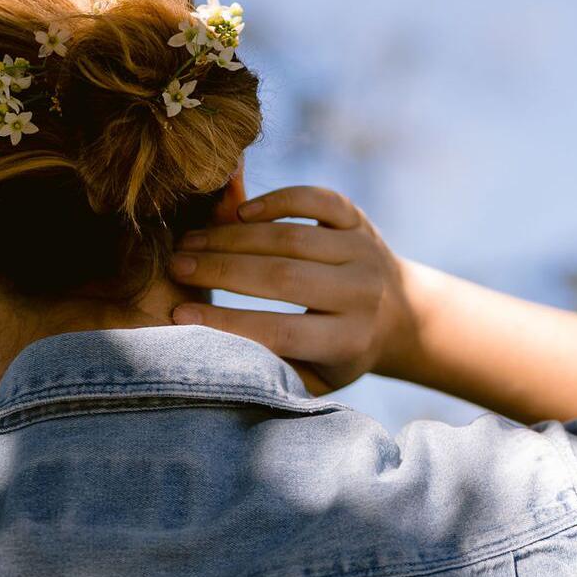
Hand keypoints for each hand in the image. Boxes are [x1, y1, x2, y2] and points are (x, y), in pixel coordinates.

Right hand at [166, 186, 423, 394]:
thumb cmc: (339, 353)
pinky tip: (239, 212)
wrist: (401, 314)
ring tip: (191, 242)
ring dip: (233, 236)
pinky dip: (277, 200)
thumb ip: (273, 369)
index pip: (280, 331)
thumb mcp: (314, 377)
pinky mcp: (358, 219)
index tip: (179, 315)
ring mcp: (363, 250)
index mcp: (348, 339)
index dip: (227, 323)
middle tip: (176, 266)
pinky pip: (316, 199)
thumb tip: (212, 353)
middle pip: (283, 277)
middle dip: (221, 271)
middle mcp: (361, 292)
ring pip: (291, 236)